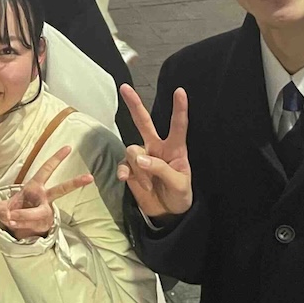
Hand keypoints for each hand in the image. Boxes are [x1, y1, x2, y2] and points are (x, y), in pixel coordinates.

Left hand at [0, 145, 93, 240]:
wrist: (16, 226)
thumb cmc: (12, 210)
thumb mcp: (1, 207)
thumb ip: (1, 209)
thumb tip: (9, 216)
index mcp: (35, 186)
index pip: (46, 169)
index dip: (56, 159)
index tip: (68, 148)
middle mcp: (44, 197)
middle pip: (61, 190)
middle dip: (75, 183)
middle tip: (90, 177)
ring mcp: (46, 211)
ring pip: (39, 213)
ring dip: (23, 216)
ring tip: (10, 218)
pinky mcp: (45, 224)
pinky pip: (31, 225)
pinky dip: (19, 225)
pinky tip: (14, 223)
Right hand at [116, 85, 192, 219]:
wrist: (168, 214)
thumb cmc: (180, 196)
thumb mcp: (179, 184)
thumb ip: (161, 169)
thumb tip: (141, 158)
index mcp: (175, 149)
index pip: (178, 126)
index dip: (179, 109)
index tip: (180, 91)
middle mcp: (156, 148)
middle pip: (143, 122)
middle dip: (134, 105)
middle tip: (125, 88)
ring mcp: (142, 158)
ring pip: (132, 150)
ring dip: (139, 169)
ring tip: (149, 185)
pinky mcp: (130, 170)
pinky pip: (123, 164)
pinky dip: (125, 172)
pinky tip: (126, 179)